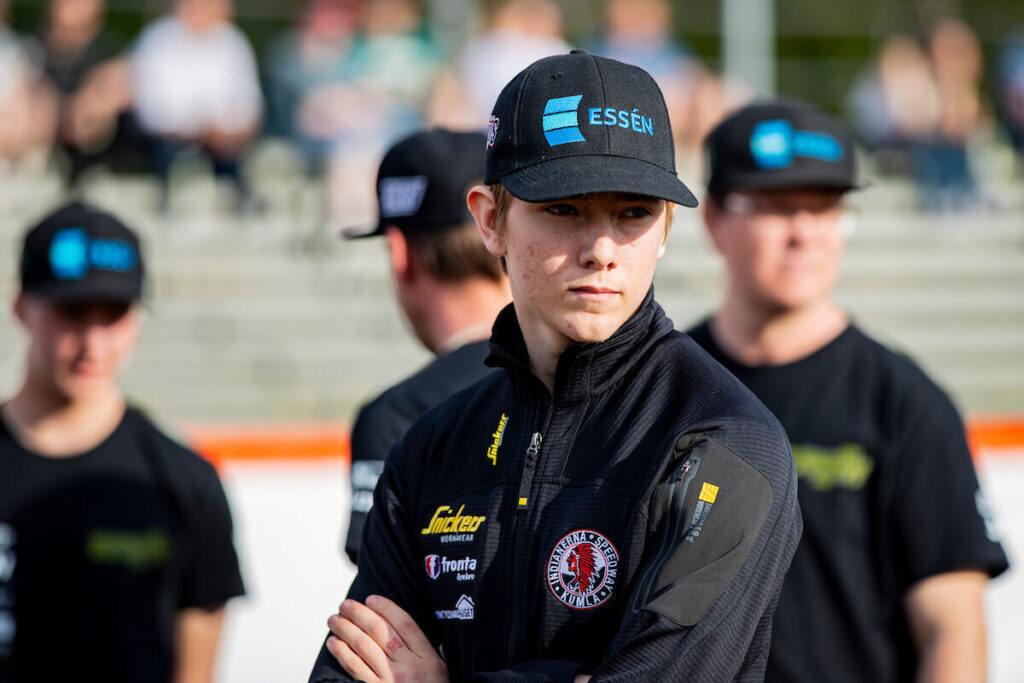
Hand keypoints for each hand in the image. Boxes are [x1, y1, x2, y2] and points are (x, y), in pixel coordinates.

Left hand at [326, 595, 447, 682]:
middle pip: (381, 632)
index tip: (372, 598)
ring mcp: (391, 680)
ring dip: (346, 629)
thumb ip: (425, 652)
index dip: (386, 608)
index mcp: (428, 659)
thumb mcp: (440, 672)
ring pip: (364, 646)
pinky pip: (356, 669)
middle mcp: (409, 667)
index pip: (405, 624)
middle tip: (346, 604)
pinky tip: (334, 643)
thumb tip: (403, 629)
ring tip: (334, 620)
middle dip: (360, 614)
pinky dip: (343, 653)